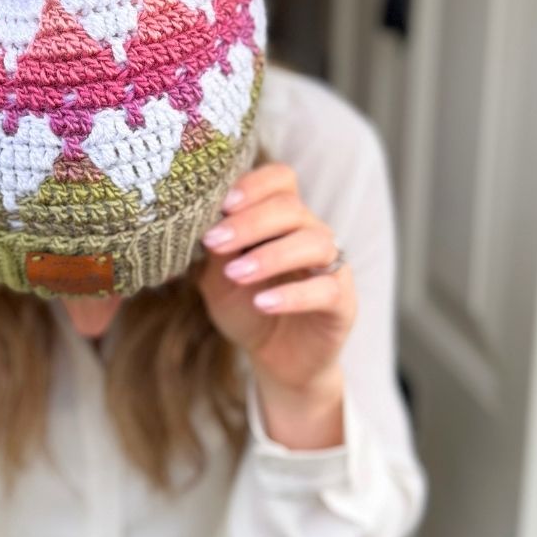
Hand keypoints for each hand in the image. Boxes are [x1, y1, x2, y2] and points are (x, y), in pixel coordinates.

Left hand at [197, 164, 355, 438]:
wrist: (274, 358)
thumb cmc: (246, 307)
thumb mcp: (219, 276)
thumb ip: (215, 248)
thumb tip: (195, 220)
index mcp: (282, 218)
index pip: (281, 179)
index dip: (255, 184)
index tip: (222, 204)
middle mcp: (311, 233)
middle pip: (292, 208)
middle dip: (249, 222)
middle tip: (214, 242)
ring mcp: (331, 266)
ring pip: (313, 242)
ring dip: (270, 255)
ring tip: (236, 274)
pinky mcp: (341, 302)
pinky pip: (325, 289)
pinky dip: (292, 294)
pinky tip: (263, 302)